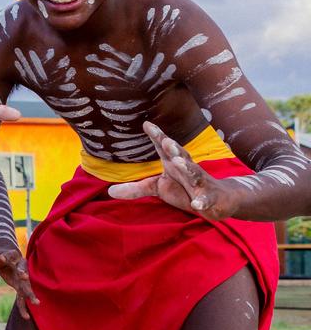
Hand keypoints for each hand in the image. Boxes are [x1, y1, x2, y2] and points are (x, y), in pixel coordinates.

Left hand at [0, 244, 37, 319]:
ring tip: (35, 302)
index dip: (5, 257)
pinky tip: (26, 317)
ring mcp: (22, 276)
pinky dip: (23, 306)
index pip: (7, 256)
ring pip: (26, 285)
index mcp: (9, 255)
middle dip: (23, 272)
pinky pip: (22, 297)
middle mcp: (19, 265)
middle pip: (22, 269)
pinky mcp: (20, 285)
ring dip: (30, 293)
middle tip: (24, 276)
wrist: (8, 253)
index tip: (2, 258)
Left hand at [108, 121, 239, 219]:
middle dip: (174, 148)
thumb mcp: (158, 188)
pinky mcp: (210, 199)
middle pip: (181, 156)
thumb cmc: (186, 189)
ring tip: (179, 162)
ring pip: (195, 174)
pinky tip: (198, 204)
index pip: (164, 148)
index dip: (157, 136)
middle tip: (166, 141)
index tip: (147, 124)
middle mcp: (188, 169)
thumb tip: (109, 191)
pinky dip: (202, 202)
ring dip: (188, 168)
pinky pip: (206, 200)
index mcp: (174, 164)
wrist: (220, 200)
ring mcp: (201, 184)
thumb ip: (136, 188)